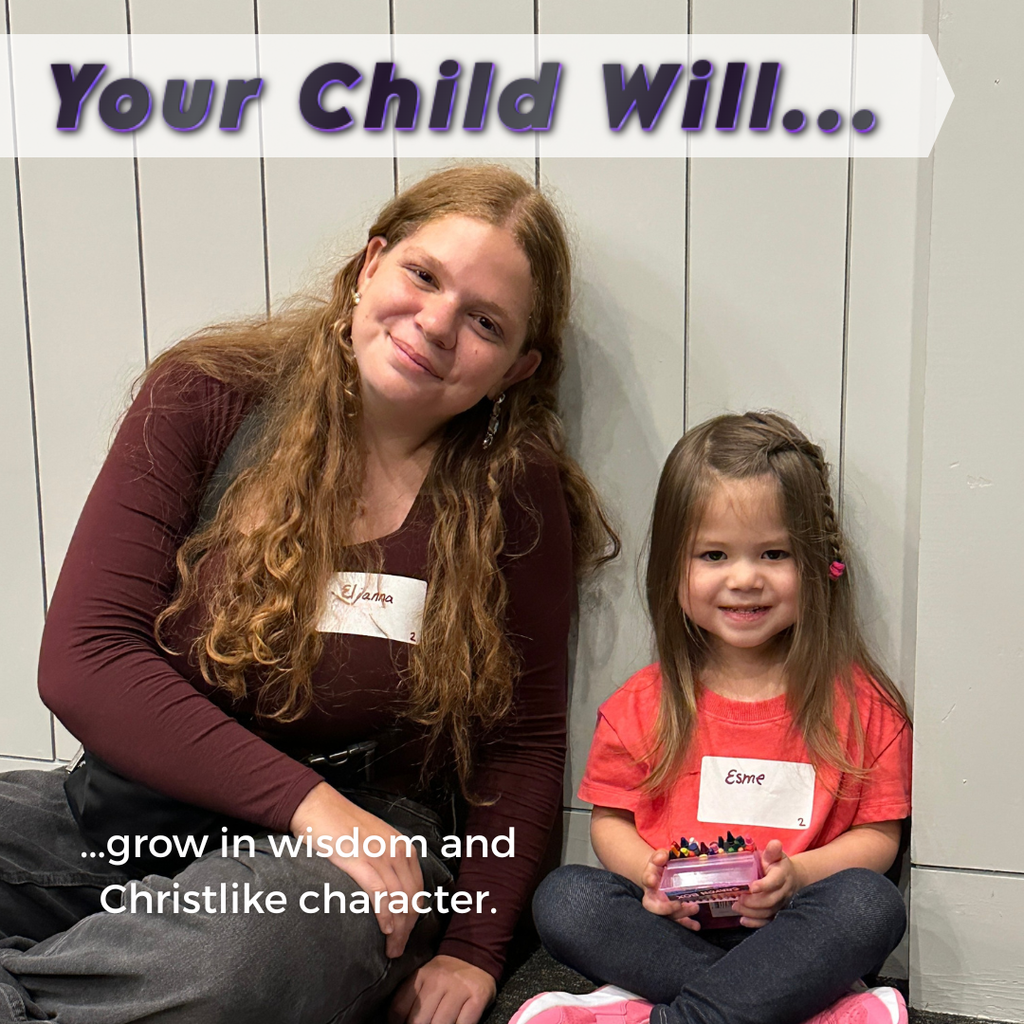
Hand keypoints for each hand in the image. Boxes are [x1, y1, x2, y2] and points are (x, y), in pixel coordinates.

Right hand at [289, 782, 422, 957]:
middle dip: (408, 928)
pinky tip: (385, 929)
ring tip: (391, 949)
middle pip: (412, 897)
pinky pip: (380, 892)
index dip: (414, 915)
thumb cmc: (341, 826)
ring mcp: (380, 855)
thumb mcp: (373, 841)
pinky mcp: (360, 860)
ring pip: (399, 898)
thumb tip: (388, 892)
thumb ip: (384, 861)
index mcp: (401, 846)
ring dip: (398, 929)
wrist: (317, 806)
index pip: (417, 887)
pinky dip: (386, 913)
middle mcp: (396, 850)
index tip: (406, 933)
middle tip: (397, 950)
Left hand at [388, 955, 495, 1023]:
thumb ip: (412, 997)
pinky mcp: (477, 997)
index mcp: (421, 976)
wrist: (476, 953)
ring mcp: (459, 989)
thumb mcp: (425, 978)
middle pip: (419, 1021)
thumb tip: (398, 1022)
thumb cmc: (446, 975)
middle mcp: (438, 981)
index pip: (399, 1009)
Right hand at [639, 847, 700, 930]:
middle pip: (655, 906)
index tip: (653, 880)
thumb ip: (660, 856)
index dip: (649, 880)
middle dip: (666, 907)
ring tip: (694, 907)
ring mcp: (663, 907)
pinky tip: (696, 925)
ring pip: (669, 915)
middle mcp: (654, 897)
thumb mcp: (659, 858)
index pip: (647, 879)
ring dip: (682, 913)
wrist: (658, 877)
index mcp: (649, 880)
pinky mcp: (673, 913)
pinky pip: (679, 920)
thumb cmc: (659, 867)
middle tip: (677, 903)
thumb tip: (663, 855)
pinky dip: (688, 924)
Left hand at [733, 839, 803, 927]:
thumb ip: (773, 850)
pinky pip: (768, 922)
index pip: (774, 882)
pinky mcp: (778, 913)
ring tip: (736, 906)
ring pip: (768, 913)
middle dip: (752, 901)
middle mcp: (783, 892)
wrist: (792, 878)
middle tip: (738, 898)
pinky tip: (743, 920)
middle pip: (770, 901)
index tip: (751, 887)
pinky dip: (755, 923)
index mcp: (782, 875)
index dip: (763, 885)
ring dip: (750, 912)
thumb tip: (775, 843)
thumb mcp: (776, 855)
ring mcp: (781, 904)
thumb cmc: (778, 865)